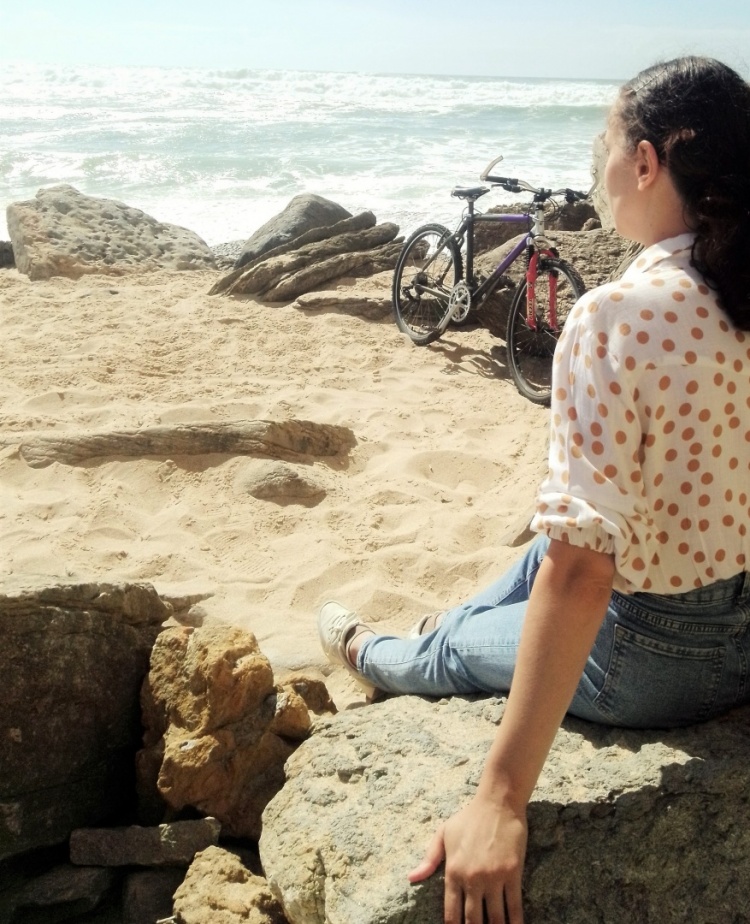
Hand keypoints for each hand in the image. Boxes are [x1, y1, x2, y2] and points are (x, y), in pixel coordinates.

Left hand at [408, 795, 526, 923]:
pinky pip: (514, 906)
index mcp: (452, 871)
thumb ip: (429, 859)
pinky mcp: (512, 874)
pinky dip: (515, 922)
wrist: (497, 803)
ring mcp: (493, 878)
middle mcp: (471, 879)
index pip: (451, 913)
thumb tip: (412, 878)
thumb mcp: (443, 834)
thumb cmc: (469, 817)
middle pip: (472, 920)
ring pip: (495, 918)